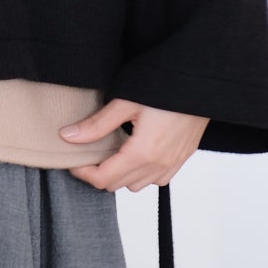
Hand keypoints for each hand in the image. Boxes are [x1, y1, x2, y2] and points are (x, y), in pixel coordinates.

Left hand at [59, 97, 208, 192]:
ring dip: (120, 174)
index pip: (103, 179)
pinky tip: (135, 150)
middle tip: (88, 151)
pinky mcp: (182, 158)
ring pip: (136, 185)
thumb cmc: (163, 86)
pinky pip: (156, 178)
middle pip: (117, 184)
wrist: (199, 82)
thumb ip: (97, 124)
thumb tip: (68, 136)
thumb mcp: (125, 102)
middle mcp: (159, 165)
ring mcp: (173, 164)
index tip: (72, 159)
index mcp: (142, 153)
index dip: (83, 172)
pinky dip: (141, 172)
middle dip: (99, 172)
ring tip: (111, 149)